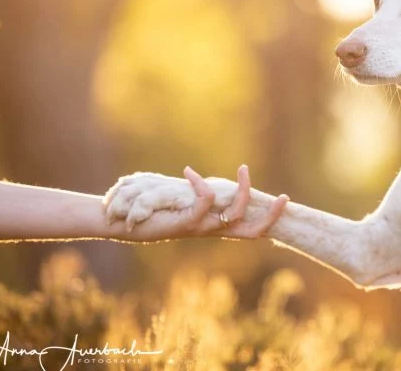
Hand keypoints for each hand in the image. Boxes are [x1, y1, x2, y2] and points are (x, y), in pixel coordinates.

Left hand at [103, 165, 287, 238]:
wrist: (115, 220)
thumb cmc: (142, 206)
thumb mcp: (175, 195)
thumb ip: (193, 190)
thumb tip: (210, 182)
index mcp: (211, 224)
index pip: (248, 228)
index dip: (269, 219)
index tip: (284, 200)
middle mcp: (209, 229)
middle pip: (251, 230)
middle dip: (270, 215)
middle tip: (282, 197)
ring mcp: (198, 228)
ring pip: (234, 215)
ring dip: (243, 191)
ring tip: (244, 169)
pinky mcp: (183, 224)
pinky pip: (204, 205)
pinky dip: (202, 186)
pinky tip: (190, 173)